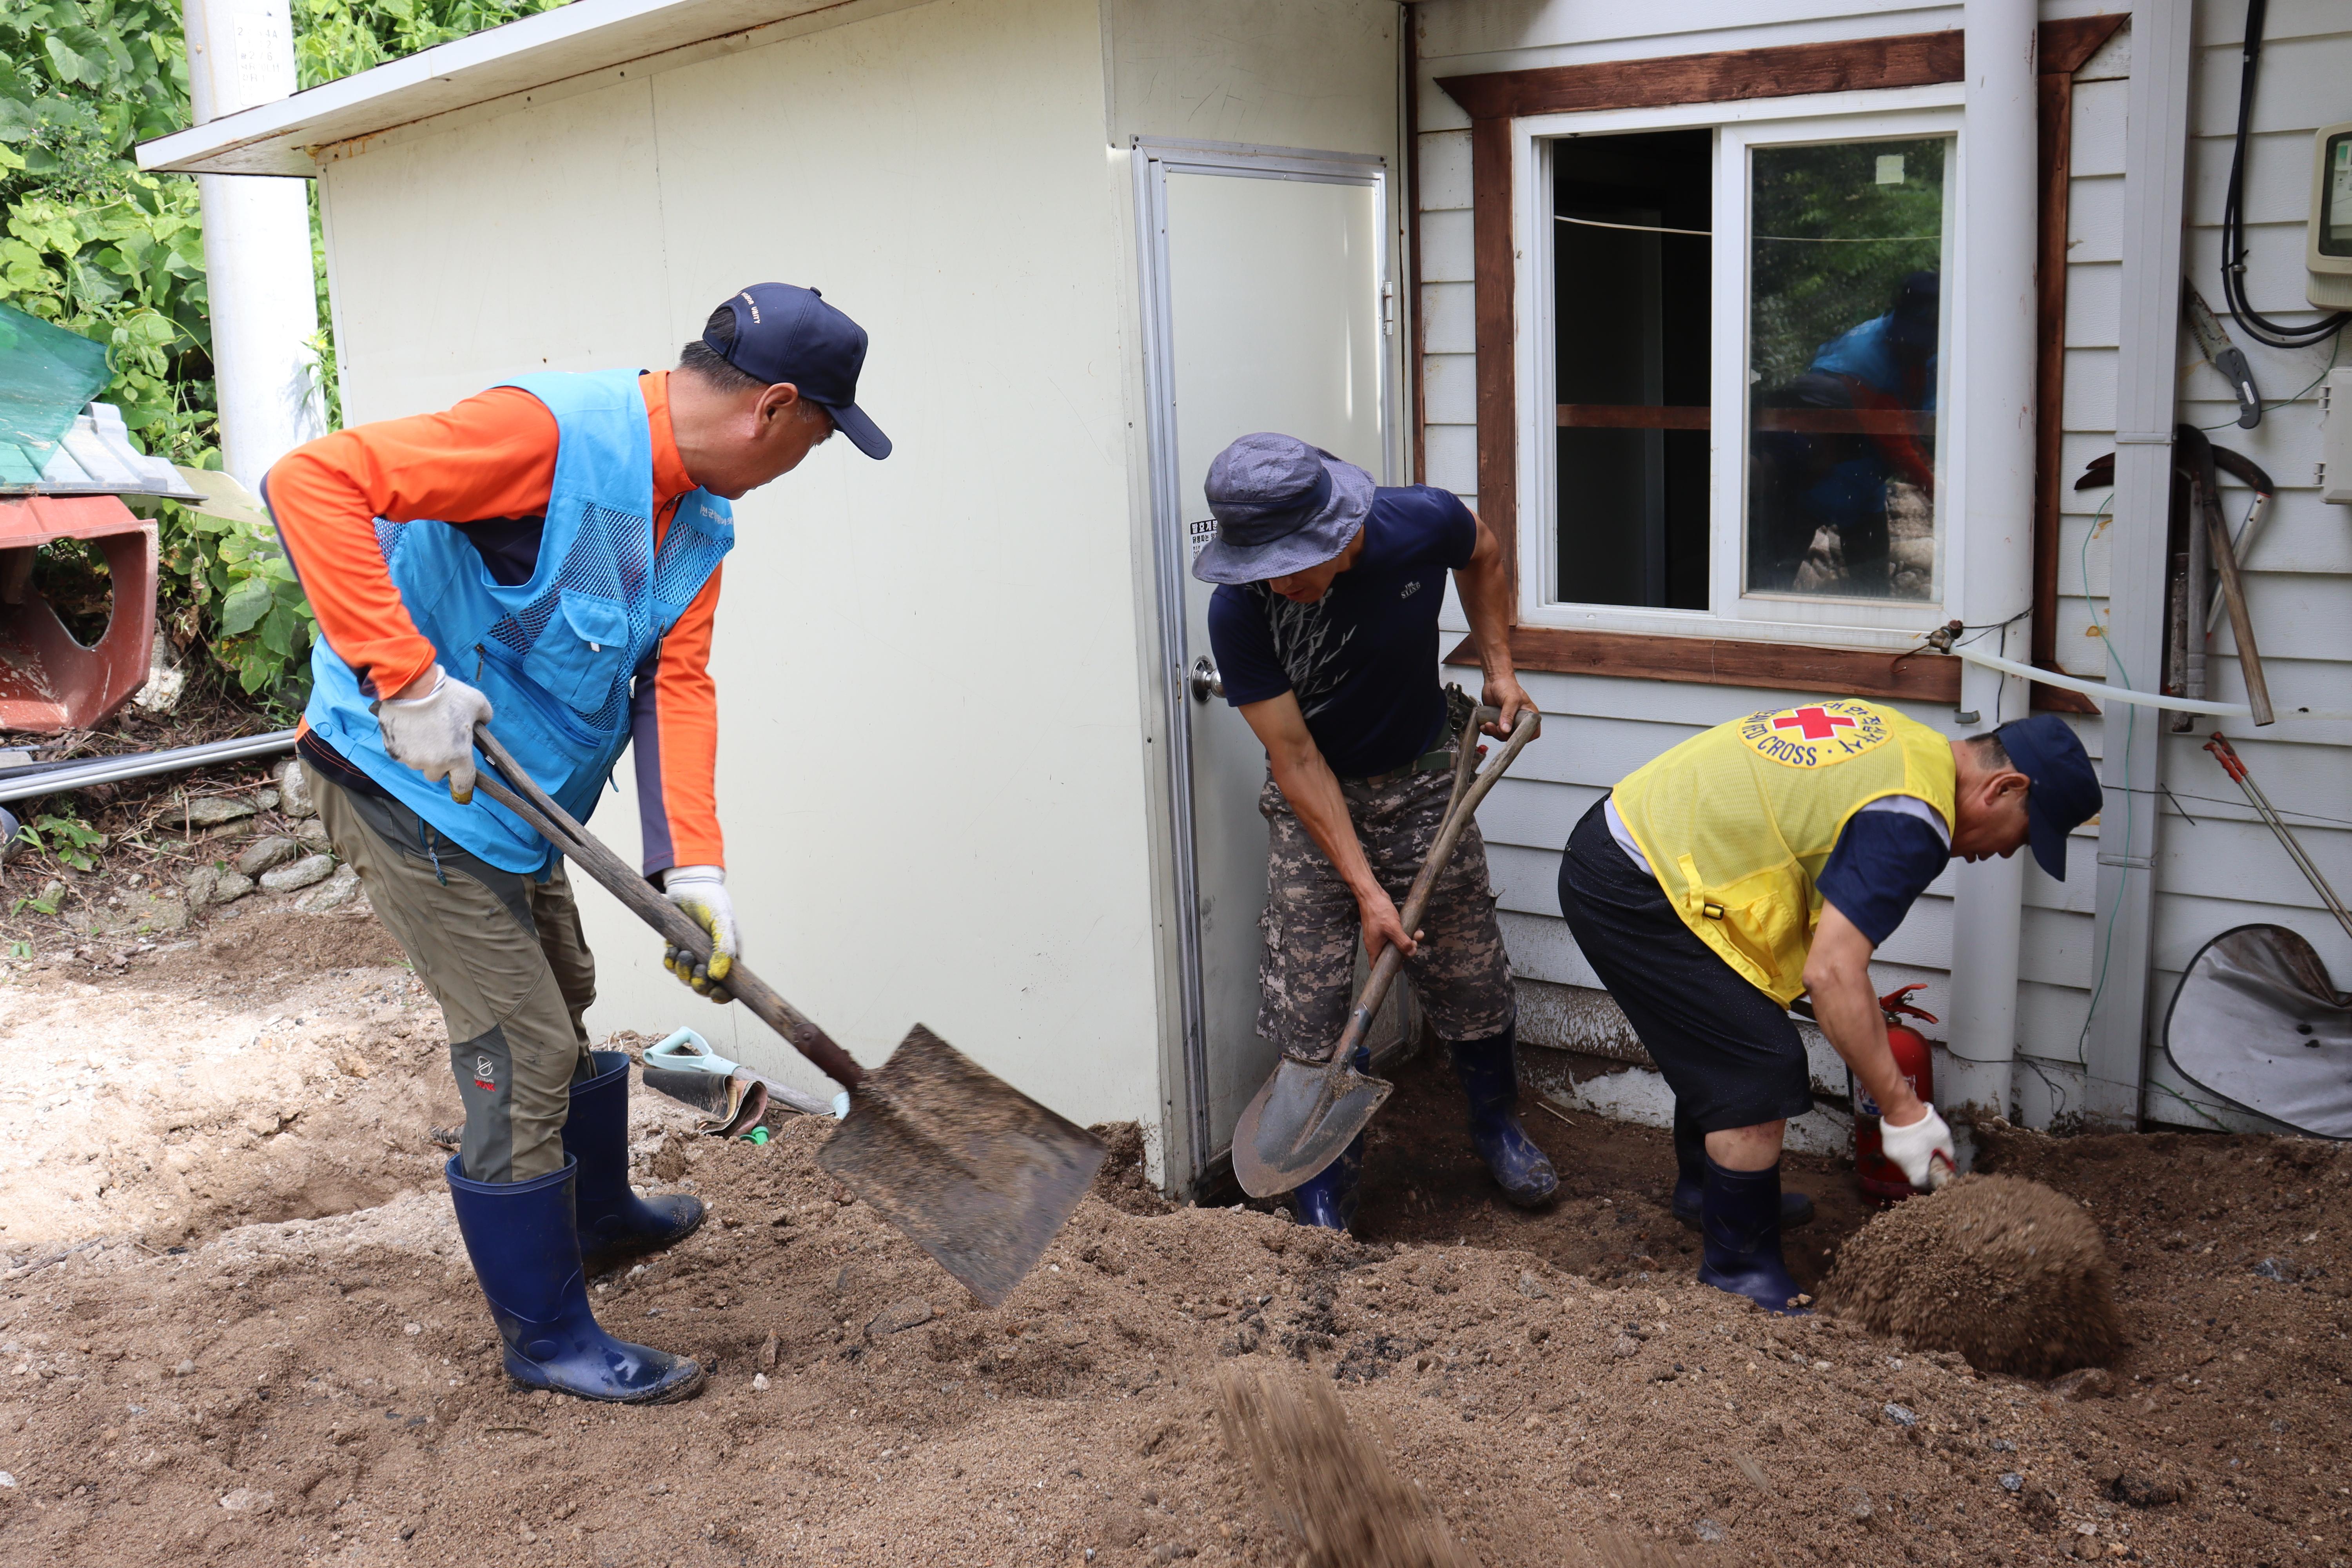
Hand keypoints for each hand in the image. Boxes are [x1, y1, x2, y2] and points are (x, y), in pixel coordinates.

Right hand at [371, 666, 493, 802]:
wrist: (411, 684)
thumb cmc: (446, 694)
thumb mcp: (477, 703)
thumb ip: (484, 718)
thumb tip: (482, 723)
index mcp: (458, 757)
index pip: (463, 785)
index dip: (463, 784)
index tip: (461, 779)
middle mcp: (434, 763)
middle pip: (437, 775)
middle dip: (440, 763)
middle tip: (440, 742)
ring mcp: (411, 758)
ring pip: (418, 764)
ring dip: (422, 754)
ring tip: (423, 730)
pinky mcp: (393, 751)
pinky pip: (402, 755)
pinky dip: (405, 746)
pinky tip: (409, 728)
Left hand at [661, 865, 737, 1002]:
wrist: (689, 885)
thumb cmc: (712, 902)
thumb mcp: (723, 922)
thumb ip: (725, 948)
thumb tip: (718, 977)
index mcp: (729, 957)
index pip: (729, 987)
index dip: (722, 996)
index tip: (713, 994)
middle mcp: (712, 959)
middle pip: (704, 987)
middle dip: (698, 982)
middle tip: (695, 966)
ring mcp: (694, 955)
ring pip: (686, 978)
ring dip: (682, 970)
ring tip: (682, 951)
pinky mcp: (677, 948)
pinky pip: (671, 966)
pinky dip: (670, 961)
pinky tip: (672, 947)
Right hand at [1357, 885, 1420, 963]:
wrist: (1372, 894)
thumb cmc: (1378, 911)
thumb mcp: (1392, 928)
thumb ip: (1402, 942)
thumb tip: (1411, 953)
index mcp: (1374, 947)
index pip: (1377, 965)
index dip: (1388, 968)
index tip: (1401, 963)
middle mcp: (1376, 943)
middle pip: (1390, 955)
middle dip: (1405, 951)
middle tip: (1414, 945)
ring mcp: (1381, 935)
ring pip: (1396, 944)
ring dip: (1408, 941)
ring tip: (1418, 935)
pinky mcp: (1385, 927)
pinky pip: (1397, 934)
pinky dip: (1406, 933)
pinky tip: (1415, 929)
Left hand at [1480, 671, 1538, 739]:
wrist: (1494, 681)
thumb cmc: (1507, 686)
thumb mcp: (1510, 699)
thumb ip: (1508, 715)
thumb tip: (1506, 729)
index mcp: (1529, 715)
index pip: (1532, 732)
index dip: (1523, 737)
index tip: (1512, 735)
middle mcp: (1520, 720)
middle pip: (1515, 736)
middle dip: (1503, 735)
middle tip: (1496, 727)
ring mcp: (1509, 722)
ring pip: (1503, 736)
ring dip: (1494, 732)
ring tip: (1488, 724)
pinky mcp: (1499, 722)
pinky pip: (1494, 732)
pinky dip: (1488, 731)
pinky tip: (1484, 725)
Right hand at [1879, 1101, 1955, 1189]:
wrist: (1903, 1109)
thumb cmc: (1925, 1126)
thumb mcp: (1944, 1139)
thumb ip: (1947, 1154)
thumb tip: (1947, 1161)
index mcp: (1916, 1166)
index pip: (1920, 1182)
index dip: (1928, 1179)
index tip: (1933, 1173)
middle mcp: (1902, 1165)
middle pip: (1912, 1172)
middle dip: (1921, 1167)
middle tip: (1929, 1157)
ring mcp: (1892, 1156)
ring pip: (1905, 1163)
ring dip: (1913, 1158)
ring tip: (1919, 1146)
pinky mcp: (1887, 1148)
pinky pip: (1899, 1154)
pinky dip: (1905, 1151)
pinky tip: (1910, 1140)